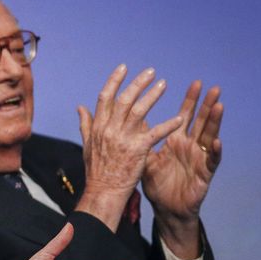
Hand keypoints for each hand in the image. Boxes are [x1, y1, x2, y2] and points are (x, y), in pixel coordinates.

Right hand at [76, 64, 182, 230]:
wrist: (103, 192)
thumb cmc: (96, 170)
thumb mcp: (87, 145)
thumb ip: (86, 124)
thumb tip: (80, 107)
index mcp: (98, 127)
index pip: (105, 97)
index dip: (114, 80)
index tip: (124, 67)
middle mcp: (110, 130)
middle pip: (124, 99)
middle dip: (137, 83)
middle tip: (150, 72)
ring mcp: (123, 139)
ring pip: (139, 110)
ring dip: (152, 96)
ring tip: (163, 84)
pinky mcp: (138, 150)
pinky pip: (155, 132)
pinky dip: (168, 124)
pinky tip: (179, 118)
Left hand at [142, 81, 222, 222]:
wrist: (167, 208)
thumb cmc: (158, 184)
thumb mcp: (147, 159)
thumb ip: (142, 140)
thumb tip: (131, 119)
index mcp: (176, 141)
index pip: (185, 116)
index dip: (191, 101)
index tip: (196, 83)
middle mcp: (191, 147)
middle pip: (201, 122)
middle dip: (207, 105)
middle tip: (214, 88)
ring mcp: (200, 159)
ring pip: (210, 136)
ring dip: (215, 122)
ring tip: (218, 106)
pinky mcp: (205, 174)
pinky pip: (211, 161)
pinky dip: (214, 151)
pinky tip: (216, 141)